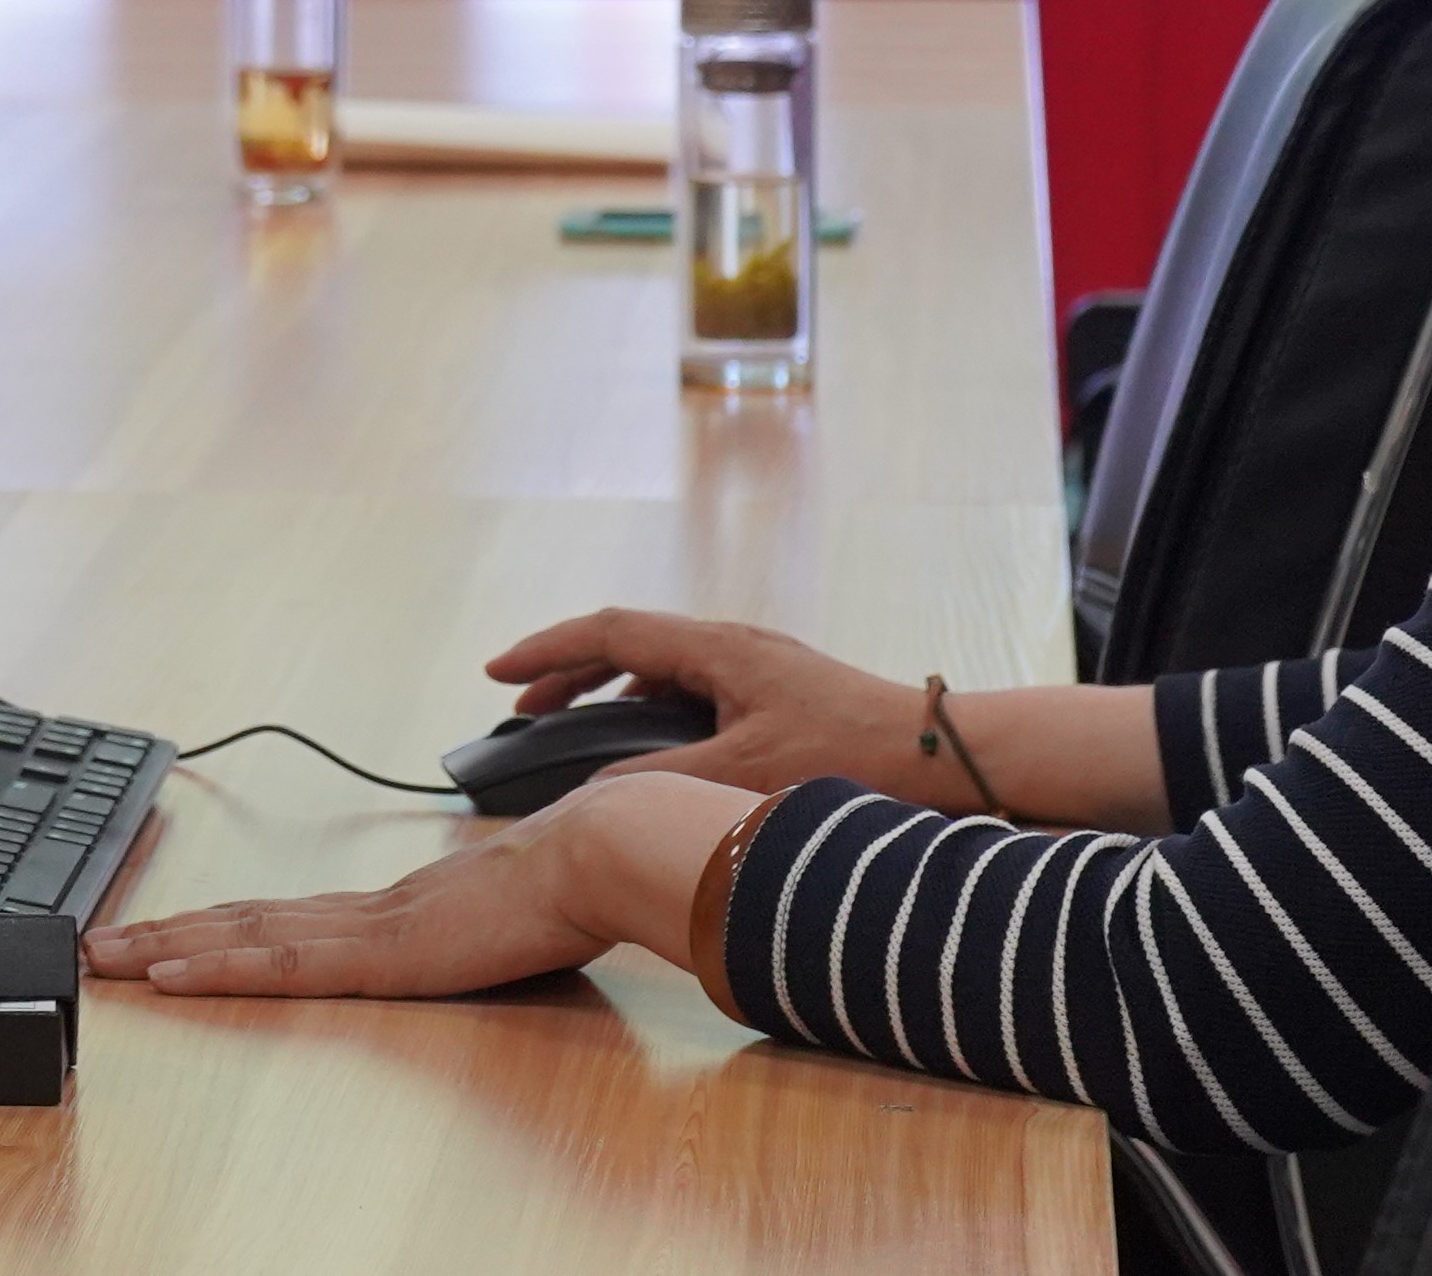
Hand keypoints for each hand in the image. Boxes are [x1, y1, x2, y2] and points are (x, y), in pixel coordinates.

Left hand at [85, 771, 750, 997]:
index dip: (220, 927)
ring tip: (102, 958)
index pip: (286, 918)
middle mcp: (367, 911)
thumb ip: (494, 926)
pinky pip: (277, 965)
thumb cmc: (578, 885)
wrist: (600, 855)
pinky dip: (213, 969)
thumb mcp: (521, 920)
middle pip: (243, 921)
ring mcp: (366, 928)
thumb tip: (502, 930)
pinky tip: (166, 976)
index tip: (167, 935)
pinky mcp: (377, 953)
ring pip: (241, 938)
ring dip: (164, 948)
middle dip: (164, 934)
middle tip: (95, 943)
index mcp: (398, 908)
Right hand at [480, 606, 936, 802]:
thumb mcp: (745, 775)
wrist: (937, 752)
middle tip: (519, 705)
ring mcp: (754, 665)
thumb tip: (594, 799)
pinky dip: (649, 711)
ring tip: (569, 729)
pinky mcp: (773, 690)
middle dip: (567, 672)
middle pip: (628, 644)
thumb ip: (664, 784)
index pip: (610, 633)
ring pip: (659, 667)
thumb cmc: (851, 755)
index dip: (545, 651)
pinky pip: (690, 688)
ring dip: (608, 694)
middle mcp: (732, 645)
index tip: (495, 671)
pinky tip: (646, 751)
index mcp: (717, 649)